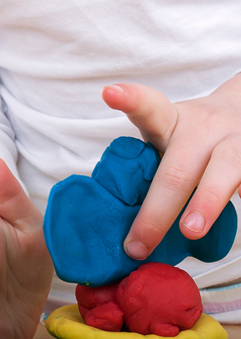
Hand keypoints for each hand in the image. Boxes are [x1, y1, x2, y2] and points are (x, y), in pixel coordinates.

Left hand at [102, 74, 240, 259]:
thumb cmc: (193, 137)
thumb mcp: (170, 138)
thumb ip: (154, 165)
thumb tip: (133, 228)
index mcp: (172, 122)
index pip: (150, 108)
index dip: (131, 100)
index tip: (109, 93)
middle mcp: (204, 129)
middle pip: (176, 169)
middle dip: (155, 212)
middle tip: (137, 245)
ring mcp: (236, 143)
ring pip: (222, 173)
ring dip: (205, 204)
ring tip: (190, 231)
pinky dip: (233, 207)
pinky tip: (224, 223)